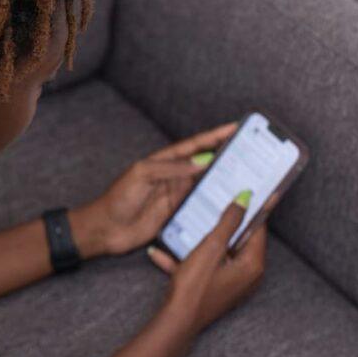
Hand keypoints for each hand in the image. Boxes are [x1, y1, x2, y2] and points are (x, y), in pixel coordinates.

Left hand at [68, 122, 237, 257]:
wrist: (106, 229)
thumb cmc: (118, 198)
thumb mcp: (142, 176)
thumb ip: (172, 168)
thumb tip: (202, 162)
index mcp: (163, 161)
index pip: (194, 145)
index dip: (215, 136)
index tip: (235, 127)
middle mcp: (172, 175)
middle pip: (204, 162)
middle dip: (226, 154)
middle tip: (251, 149)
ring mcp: (175, 194)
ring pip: (205, 183)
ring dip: (224, 178)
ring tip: (249, 173)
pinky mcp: (176, 212)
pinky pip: (200, 204)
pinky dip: (214, 200)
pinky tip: (230, 200)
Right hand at [148, 197, 266, 333]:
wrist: (177, 322)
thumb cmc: (196, 287)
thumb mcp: (212, 247)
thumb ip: (229, 222)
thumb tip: (245, 198)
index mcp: (252, 264)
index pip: (258, 228)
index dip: (252, 208)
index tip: (247, 189)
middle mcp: (248, 275)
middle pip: (238, 239)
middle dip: (223, 222)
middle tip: (215, 200)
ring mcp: (232, 283)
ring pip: (219, 253)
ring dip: (199, 241)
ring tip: (184, 224)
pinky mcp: (217, 288)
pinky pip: (206, 267)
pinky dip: (189, 260)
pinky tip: (161, 253)